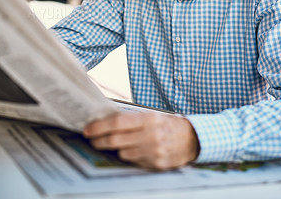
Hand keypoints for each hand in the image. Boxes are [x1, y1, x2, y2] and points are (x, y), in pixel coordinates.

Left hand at [83, 111, 198, 169]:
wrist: (192, 139)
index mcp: (148, 119)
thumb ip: (132, 119)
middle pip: (115, 140)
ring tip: (116, 143)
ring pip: (122, 153)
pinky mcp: (156, 164)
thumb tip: (107, 121)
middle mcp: (150, 135)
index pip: (117, 123)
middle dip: (99, 140)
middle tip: (92, 139)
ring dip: (115, 149)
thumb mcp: (152, 115)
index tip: (88, 129)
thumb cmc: (168, 124)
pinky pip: (134, 162)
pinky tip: (133, 150)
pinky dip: (129, 156)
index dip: (99, 127)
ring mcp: (153, 151)